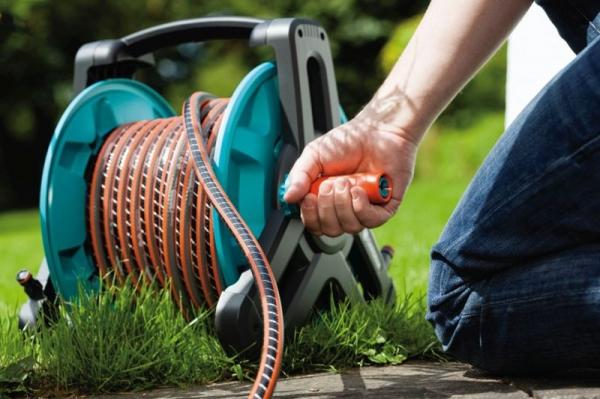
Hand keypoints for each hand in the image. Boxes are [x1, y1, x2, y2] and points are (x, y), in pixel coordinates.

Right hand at [284, 115, 417, 235]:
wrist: (377, 130)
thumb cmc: (348, 141)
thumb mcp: (314, 155)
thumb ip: (299, 176)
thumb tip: (289, 197)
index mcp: (325, 199)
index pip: (314, 224)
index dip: (310, 216)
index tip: (309, 198)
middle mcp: (344, 208)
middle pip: (330, 230)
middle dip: (327, 208)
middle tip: (330, 184)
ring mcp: (364, 209)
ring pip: (349, 227)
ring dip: (343, 204)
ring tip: (346, 182)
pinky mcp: (384, 208)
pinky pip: (370, 221)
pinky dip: (361, 206)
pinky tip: (359, 189)